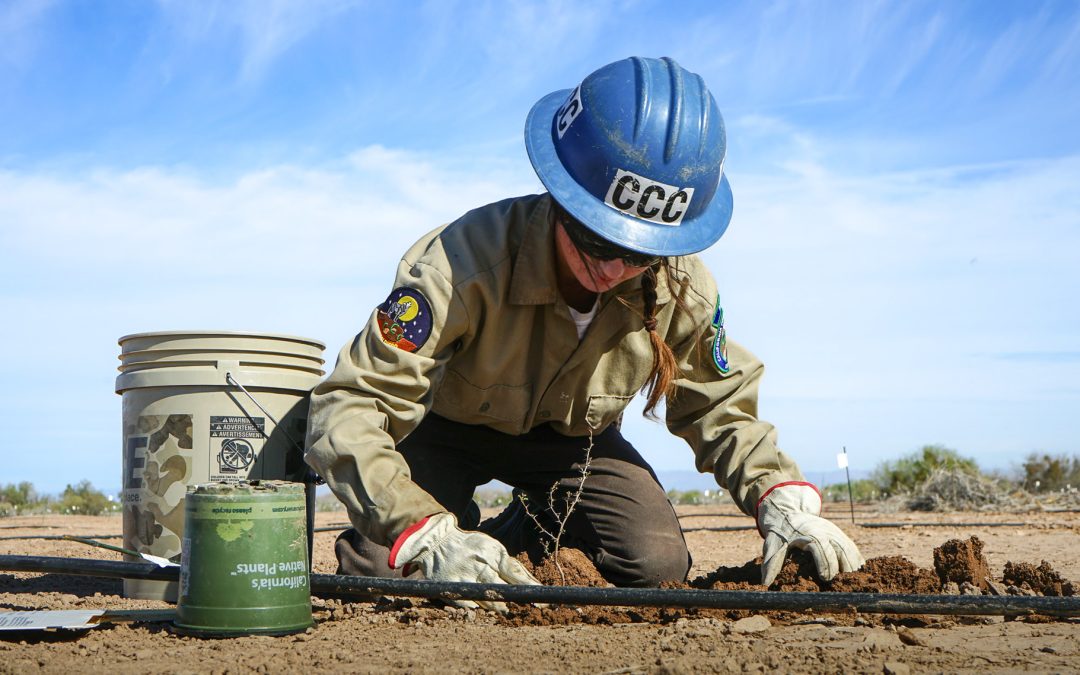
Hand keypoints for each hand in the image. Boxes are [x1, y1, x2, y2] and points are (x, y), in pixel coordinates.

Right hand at [388, 512, 540, 610]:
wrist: (438, 543)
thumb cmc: (471, 547)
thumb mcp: (493, 549)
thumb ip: (510, 566)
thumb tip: (531, 583)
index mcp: (492, 554)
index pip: (515, 574)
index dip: (529, 588)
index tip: (543, 600)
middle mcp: (478, 566)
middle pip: (501, 591)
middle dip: (514, 603)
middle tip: (524, 611)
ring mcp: (463, 579)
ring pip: (486, 601)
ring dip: (498, 608)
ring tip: (507, 612)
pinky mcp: (450, 589)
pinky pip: (468, 606)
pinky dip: (478, 609)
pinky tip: (484, 610)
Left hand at [756, 482, 863, 585]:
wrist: (789, 512)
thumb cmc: (781, 532)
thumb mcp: (773, 544)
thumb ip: (771, 562)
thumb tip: (765, 582)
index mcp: (809, 534)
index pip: (821, 548)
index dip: (825, 563)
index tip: (826, 578)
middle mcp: (826, 532)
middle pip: (841, 550)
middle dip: (843, 568)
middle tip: (841, 585)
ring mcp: (835, 533)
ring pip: (850, 550)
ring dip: (853, 567)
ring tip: (852, 583)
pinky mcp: (840, 536)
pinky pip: (853, 549)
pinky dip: (857, 561)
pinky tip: (859, 575)